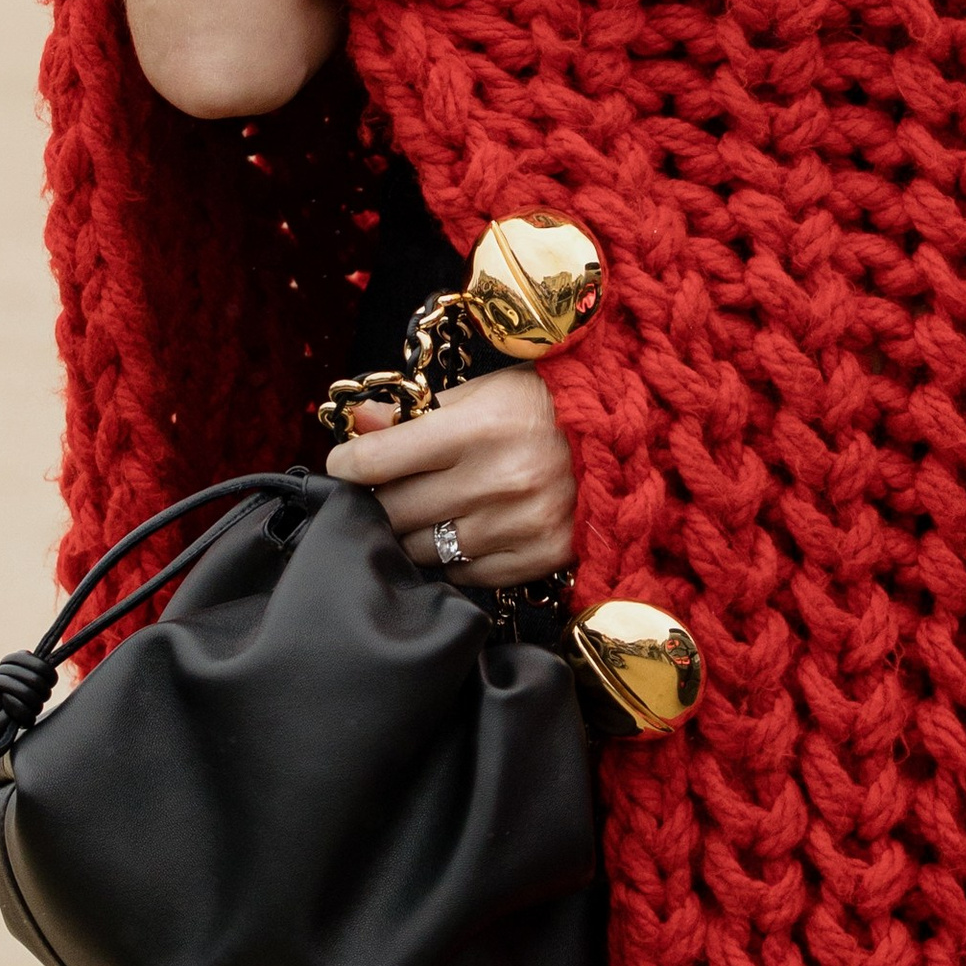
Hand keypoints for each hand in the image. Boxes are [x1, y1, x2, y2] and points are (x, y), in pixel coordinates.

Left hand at [323, 368, 576, 590]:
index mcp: (479, 427)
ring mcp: (521, 524)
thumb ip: (416, 412)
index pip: (381, 459)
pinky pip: (466, 574)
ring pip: (425, 550)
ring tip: (422, 512)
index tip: (342, 466)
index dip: (348, 465)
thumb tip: (360, 426)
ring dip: (413, 533)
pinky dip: (454, 558)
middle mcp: (499, 479)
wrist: (623, 433)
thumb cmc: (541, 404)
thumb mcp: (480, 391)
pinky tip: (464, 531)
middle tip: (380, 492)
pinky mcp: (541, 557)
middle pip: (396, 512)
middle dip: (378, 502)